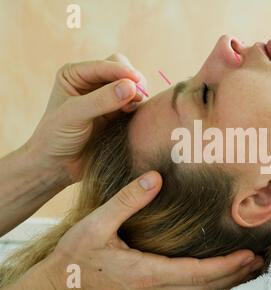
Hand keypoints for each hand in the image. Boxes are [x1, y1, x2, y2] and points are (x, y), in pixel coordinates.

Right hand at [1, 171, 262, 289]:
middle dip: (235, 276)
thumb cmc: (75, 257)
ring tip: (247, 270)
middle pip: (205, 288)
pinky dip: (208, 288)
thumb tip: (153, 178)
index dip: (226, 266)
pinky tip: (217, 279)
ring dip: (226, 284)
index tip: (248, 254)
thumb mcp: (97, 225)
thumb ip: (127, 201)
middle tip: (259, 261)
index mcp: (146, 273)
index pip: (198, 273)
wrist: (58, 287)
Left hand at [26, 53, 147, 181]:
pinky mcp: (117, 113)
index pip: (105, 65)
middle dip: (131, 80)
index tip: (137, 82)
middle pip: (121, 70)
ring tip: (132, 108)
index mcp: (75, 74)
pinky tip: (132, 115)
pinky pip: (134, 103)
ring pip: (131, 85)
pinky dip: (137, 106)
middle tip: (137, 96)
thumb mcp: (74, 115)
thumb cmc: (56, 138)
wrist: (58, 166)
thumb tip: (131, 87)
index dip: (122, 71)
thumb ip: (101, 100)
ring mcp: (106, 98)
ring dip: (136, 93)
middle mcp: (91, 83)